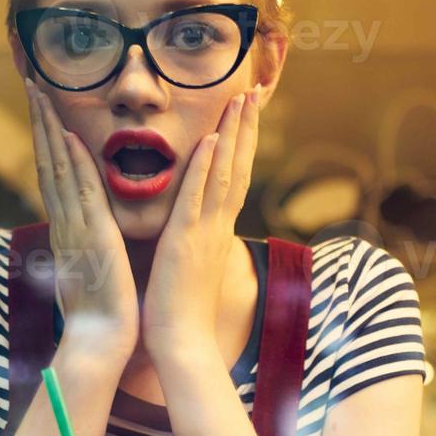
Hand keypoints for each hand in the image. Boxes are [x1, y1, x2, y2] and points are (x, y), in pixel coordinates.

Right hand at [25, 78, 138, 360]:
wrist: (100, 342)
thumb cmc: (100, 313)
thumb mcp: (91, 268)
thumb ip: (86, 244)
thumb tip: (85, 231)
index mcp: (66, 229)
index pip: (53, 174)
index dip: (46, 139)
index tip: (42, 108)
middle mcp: (64, 223)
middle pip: (47, 162)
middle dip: (39, 122)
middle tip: (32, 83)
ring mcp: (74, 228)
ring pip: (57, 169)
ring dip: (49, 130)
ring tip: (41, 94)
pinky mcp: (92, 237)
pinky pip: (79, 192)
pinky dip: (72, 163)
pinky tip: (68, 137)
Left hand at [141, 84, 260, 363]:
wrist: (182, 344)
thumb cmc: (181, 310)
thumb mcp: (190, 264)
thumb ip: (194, 239)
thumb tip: (192, 226)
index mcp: (216, 229)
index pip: (234, 176)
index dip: (242, 143)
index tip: (246, 112)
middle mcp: (217, 225)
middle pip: (239, 166)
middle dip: (247, 127)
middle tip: (254, 91)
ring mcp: (205, 231)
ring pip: (225, 173)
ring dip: (233, 135)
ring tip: (240, 99)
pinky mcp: (186, 241)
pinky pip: (198, 197)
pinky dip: (206, 167)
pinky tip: (210, 139)